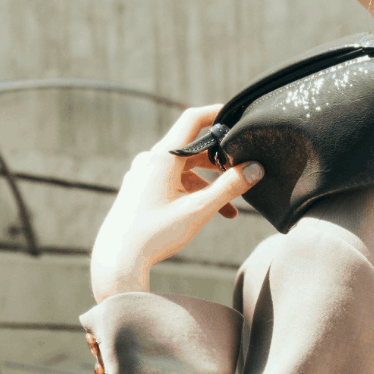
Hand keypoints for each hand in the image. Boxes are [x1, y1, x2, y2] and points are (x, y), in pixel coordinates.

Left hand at [90, 105, 264, 303]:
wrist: (117, 259)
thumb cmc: (154, 235)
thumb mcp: (198, 210)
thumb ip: (229, 188)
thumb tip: (255, 169)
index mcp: (162, 158)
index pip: (192, 120)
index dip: (216, 113)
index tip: (237, 115)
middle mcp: (150, 161)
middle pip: (192, 147)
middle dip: (220, 159)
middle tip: (243, 170)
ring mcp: (144, 175)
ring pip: (184, 168)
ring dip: (209, 182)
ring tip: (231, 207)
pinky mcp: (141, 190)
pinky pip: (173, 182)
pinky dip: (193, 191)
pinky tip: (208, 212)